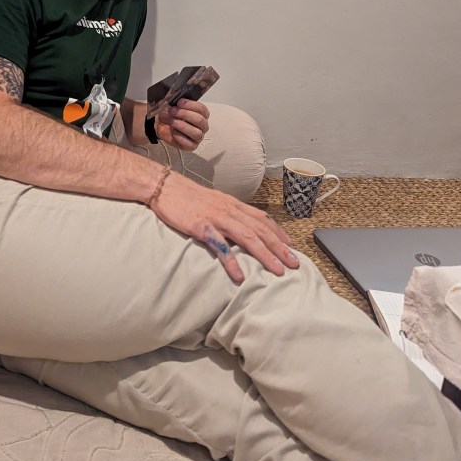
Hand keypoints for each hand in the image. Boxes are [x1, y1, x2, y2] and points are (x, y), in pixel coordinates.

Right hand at [150, 172, 298, 283]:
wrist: (165, 186)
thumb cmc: (187, 196)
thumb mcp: (214, 201)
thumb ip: (230, 214)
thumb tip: (243, 228)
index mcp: (233, 204)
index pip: (263, 219)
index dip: (279, 233)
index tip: (291, 247)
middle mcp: (229, 210)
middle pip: (260, 230)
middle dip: (280, 248)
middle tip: (295, 264)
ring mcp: (216, 218)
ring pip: (247, 237)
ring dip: (265, 255)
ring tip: (277, 271)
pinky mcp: (201, 226)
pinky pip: (219, 245)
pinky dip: (231, 260)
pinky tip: (239, 274)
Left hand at [155, 99, 209, 151]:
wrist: (162, 126)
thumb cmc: (171, 116)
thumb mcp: (172, 107)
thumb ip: (174, 104)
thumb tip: (172, 103)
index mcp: (202, 114)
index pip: (202, 109)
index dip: (191, 105)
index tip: (179, 102)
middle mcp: (203, 125)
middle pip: (200, 120)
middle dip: (185, 114)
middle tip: (173, 111)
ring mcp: (198, 137)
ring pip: (196, 132)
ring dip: (183, 126)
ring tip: (172, 122)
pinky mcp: (192, 146)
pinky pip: (189, 143)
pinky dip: (180, 137)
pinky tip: (173, 131)